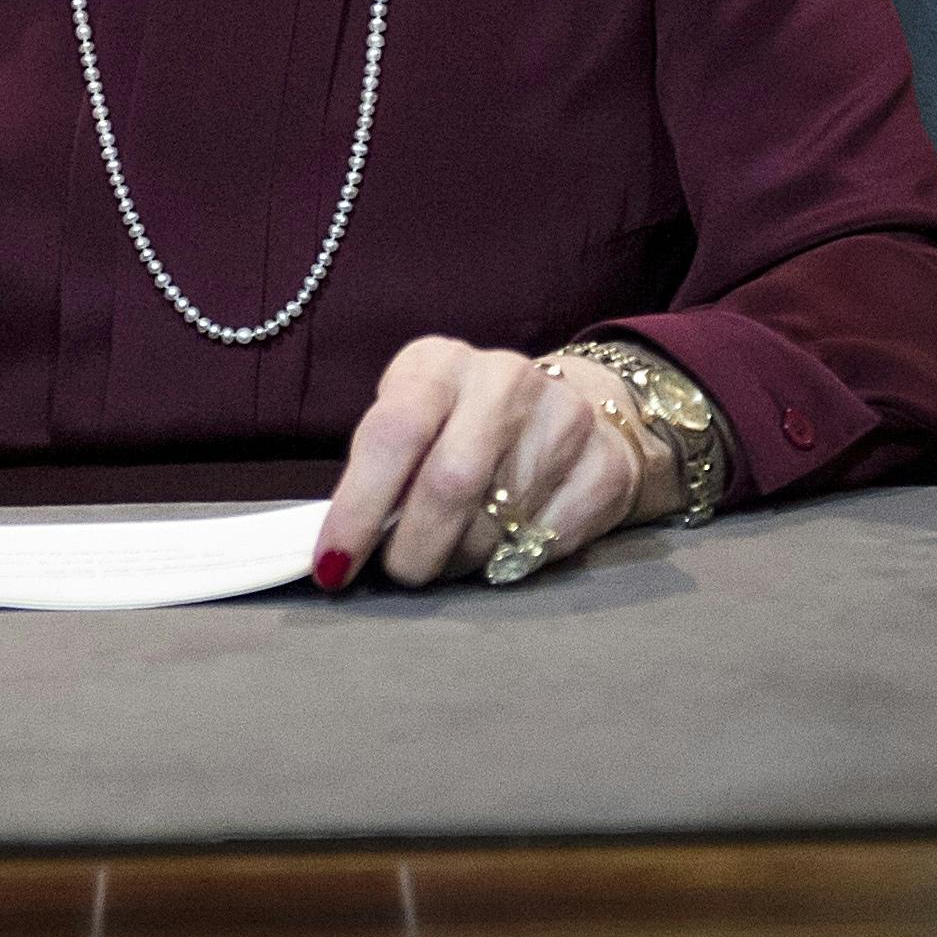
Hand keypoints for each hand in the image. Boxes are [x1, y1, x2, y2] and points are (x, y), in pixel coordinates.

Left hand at [313, 336, 682, 588]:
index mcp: (439, 363)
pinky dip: (512, 563)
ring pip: (496, 525)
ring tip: (452, 556)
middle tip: (402, 573)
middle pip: (449, 484)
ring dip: (460, 562)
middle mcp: (502, 378)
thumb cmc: (463, 427)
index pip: (392, 432)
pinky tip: (504, 548)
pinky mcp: (604, 465)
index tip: (333, 566)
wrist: (574, 409)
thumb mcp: (415, 421)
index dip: (358, 508)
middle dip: (414, 550)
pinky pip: (545, 543)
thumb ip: (382, 468)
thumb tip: (339, 547)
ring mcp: (562, 418)